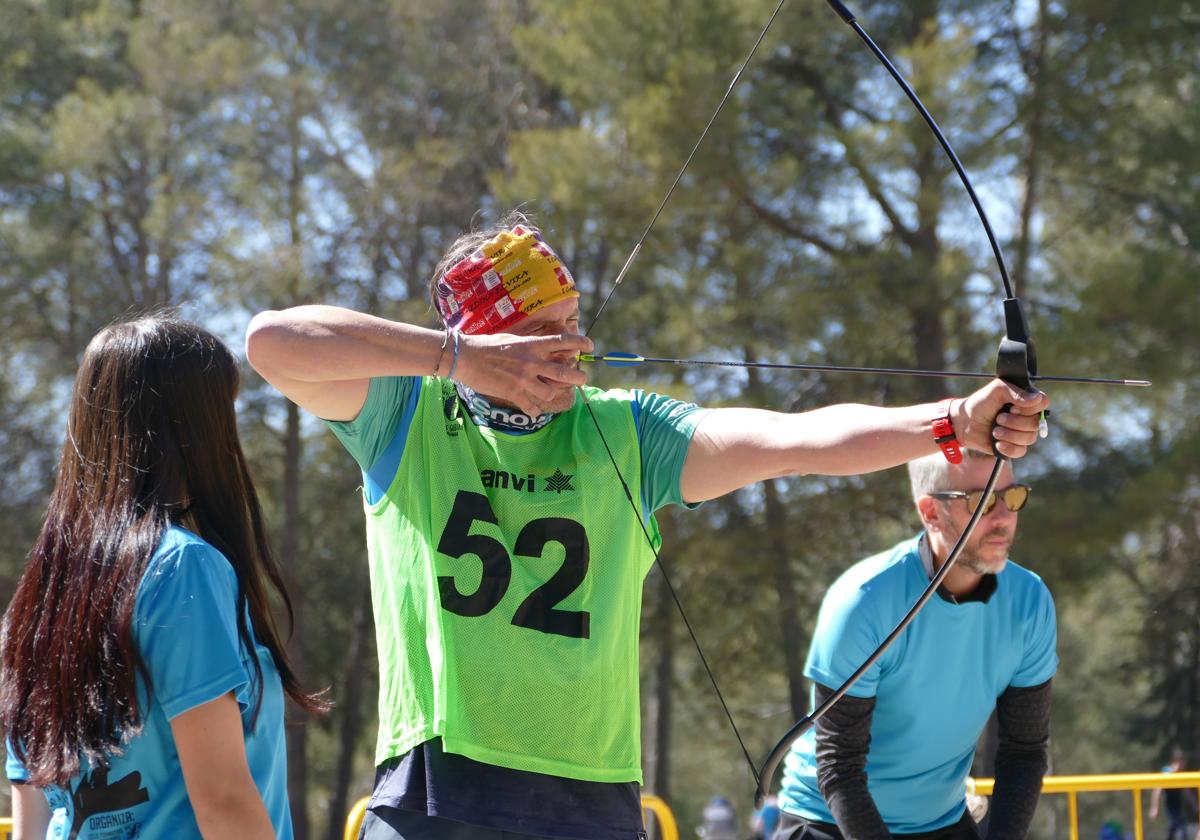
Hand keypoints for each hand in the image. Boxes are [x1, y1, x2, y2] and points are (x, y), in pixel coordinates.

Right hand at [455, 331, 593, 416]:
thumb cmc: (486, 345)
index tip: (590, 346)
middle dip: (578, 377)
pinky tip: (534, 410)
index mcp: (531, 345)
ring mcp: (523, 379)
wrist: (464, 357)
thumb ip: (529, 345)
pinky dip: (535, 410)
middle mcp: (531, 362)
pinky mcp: (513, 393)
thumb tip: (544, 348)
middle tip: (582, 378)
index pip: (562, 341)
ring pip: (550, 392)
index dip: (580, 343)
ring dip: (553, 393)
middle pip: (564, 372)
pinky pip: (532, 407)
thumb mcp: (512, 339)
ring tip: (550, 392)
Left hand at [954, 379, 1048, 458]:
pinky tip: (997, 443)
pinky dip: (1008, 448)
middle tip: (998, 418)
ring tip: (994, 430)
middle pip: (1036, 423)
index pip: (1043, 403)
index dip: (1029, 407)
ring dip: (1009, 434)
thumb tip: (1036, 399)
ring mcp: (1022, 432)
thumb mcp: (995, 390)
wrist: (965, 422)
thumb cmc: (980, 403)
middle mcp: (1027, 416)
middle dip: (1014, 422)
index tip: (1012, 407)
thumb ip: (1015, 392)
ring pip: (1030, 438)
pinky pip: (1021, 451)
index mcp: (1026, 400)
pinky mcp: (1014, 446)